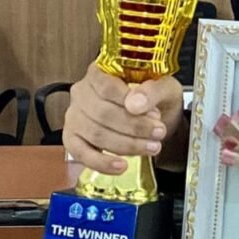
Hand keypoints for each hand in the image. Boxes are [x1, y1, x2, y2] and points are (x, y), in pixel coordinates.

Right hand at [60, 62, 184, 177]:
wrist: (154, 117)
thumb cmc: (154, 98)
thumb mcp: (164, 87)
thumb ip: (153, 90)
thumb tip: (136, 103)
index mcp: (100, 72)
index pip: (107, 86)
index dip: (129, 102)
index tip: (153, 114)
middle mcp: (82, 92)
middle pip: (102, 113)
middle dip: (134, 127)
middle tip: (158, 133)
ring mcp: (75, 116)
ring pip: (95, 134)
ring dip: (126, 145)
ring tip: (150, 147)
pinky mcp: (73, 139)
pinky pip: (81, 153)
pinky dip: (102, 163)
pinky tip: (121, 166)